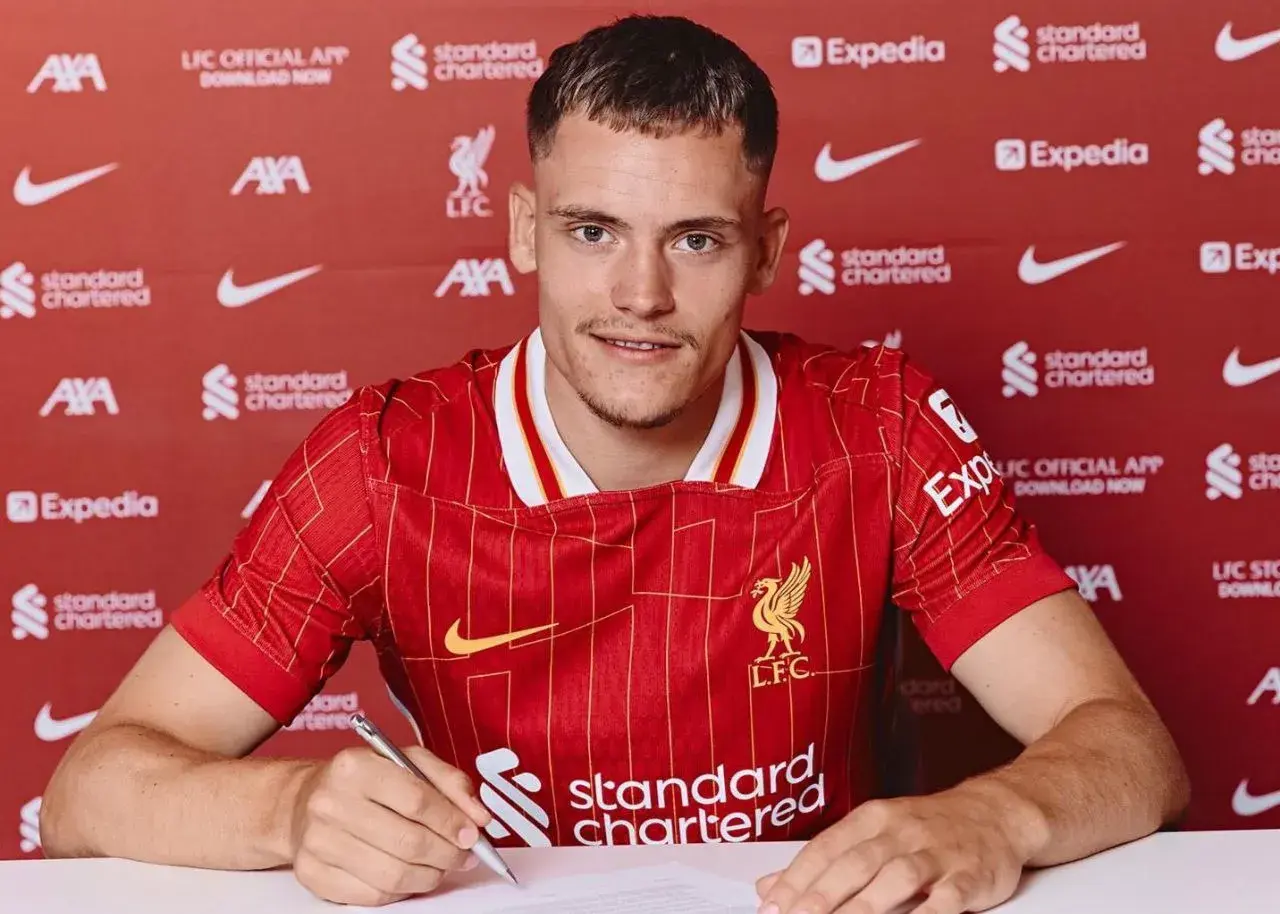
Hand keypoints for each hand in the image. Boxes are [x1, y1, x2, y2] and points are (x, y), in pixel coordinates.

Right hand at [289, 745, 492, 905]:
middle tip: (464, 855)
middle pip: (407, 842)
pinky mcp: (312, 874)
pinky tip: (410, 876)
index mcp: (355, 767)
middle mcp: (330, 803)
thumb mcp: (407, 761)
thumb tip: (478, 817)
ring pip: (392, 875)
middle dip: (447, 854)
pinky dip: (401, 891)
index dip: (452, 822)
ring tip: (441, 866)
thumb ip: (449, 782)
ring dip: (429, 876)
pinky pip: (372, 896)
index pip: (416, 800)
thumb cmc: (364, 781)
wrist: (303, 802)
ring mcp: (318, 841)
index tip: (472, 833)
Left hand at [755, 785, 1043, 913]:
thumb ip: (824, 860)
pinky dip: (927, 912)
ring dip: (865, 906)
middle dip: (822, 896)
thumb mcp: (873, 832)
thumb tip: (768, 886)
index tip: (772, 905)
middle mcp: (902, 831)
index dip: (797, 878)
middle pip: (855, 863)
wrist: (996, 813)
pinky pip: (946, 897)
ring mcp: (937, 853)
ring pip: (896, 878)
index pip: (826, 849)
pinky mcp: (970, 876)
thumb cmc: (926, 828)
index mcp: (873, 818)